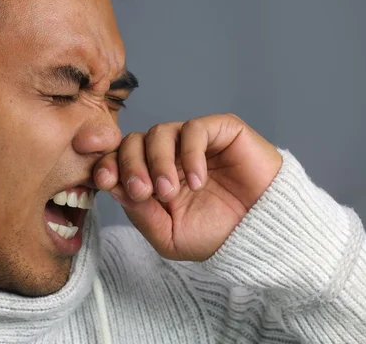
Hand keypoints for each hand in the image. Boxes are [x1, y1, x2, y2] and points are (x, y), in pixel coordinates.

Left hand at [93, 114, 282, 260]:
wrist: (261, 234)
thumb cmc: (217, 236)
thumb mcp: (168, 236)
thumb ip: (140, 213)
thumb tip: (113, 186)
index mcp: (153, 178)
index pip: (119, 159)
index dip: (107, 164)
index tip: (104, 181)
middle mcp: (170, 156)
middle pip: (134, 141)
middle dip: (130, 165)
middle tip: (142, 192)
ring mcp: (194, 143)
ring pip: (160, 132)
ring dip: (157, 162)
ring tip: (169, 192)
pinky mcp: (220, 131)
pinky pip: (194, 129)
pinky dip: (190, 154)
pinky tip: (197, 182)